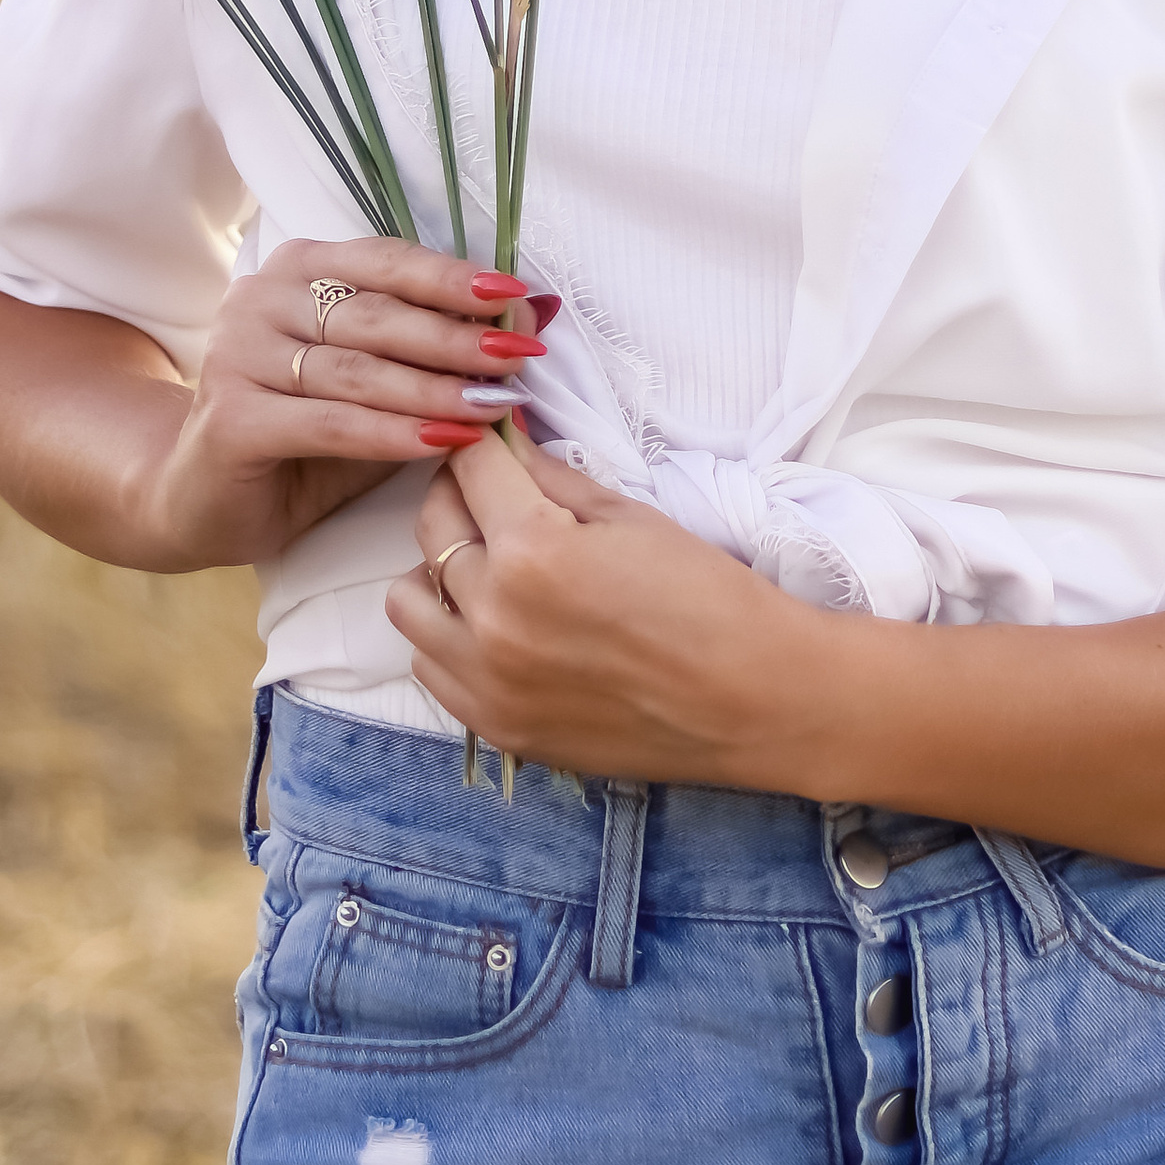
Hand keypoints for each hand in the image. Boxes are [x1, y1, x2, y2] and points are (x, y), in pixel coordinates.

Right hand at [135, 236, 557, 572]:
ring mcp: (238, 356)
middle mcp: (260, 298)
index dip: (452, 279)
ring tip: (495, 404)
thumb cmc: (301, 433)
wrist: (203, 498)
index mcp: (297, 269)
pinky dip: (393, 433)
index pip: (385, 262)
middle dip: (457, 336)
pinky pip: (330, 423)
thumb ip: (434, 351)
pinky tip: (444, 441)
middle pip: (377, 314)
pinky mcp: (232, 418)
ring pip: (358, 369)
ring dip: (435, 387)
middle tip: (520, 354)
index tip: (516, 296)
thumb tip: (531, 315)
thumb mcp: (375, 382)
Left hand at [382, 429, 824, 787]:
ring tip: (492, 566)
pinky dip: (450, 635)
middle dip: (461, 495)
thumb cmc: (708, 597)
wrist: (755, 699)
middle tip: (498, 492)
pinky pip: (431, 665)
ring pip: (409, 600)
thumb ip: (552, 479)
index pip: (470, 467)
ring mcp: (488, 682)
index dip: (484, 443)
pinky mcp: (497, 726)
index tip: (493, 438)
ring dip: (441, 570)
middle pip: (432, 524)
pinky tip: (501, 625)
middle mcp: (492, 618)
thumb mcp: (630, 517)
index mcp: (531, 552)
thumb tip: (505, 443)